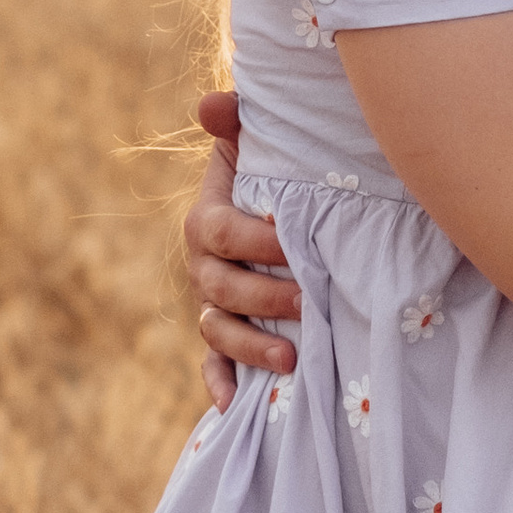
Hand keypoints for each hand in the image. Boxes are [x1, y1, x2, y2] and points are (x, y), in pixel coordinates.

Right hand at [185, 89, 299, 406]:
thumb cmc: (272, 176)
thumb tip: (211, 104)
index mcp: (208, 222)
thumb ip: (236, 122)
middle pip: (222, 288)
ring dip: (250, 348)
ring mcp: (214, 306)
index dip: (253, 238)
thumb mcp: (256, 146)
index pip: (220, 232)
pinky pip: (213, 367)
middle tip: (309, 301)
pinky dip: (218, 386)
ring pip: (218, 331)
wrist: (276, 212)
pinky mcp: (224, 338)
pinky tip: (231, 407)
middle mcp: (203, 268)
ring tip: (292, 360)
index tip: (291, 239)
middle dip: (264, 298)